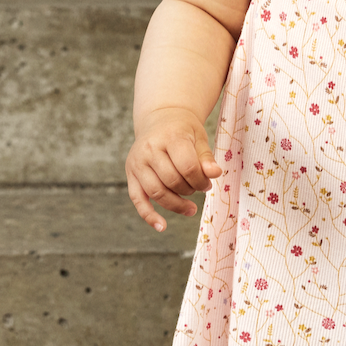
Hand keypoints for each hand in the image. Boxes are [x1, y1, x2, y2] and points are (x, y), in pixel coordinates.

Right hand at [125, 107, 222, 231]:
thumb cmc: (183, 130)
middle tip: (201, 189)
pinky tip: (162, 226)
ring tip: (191, 208)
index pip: (187, 167)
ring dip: (176, 204)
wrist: (160, 118)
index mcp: (169, 137)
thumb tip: (215, 174)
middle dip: (190, 190)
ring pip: (156, 192)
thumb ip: (205, 157)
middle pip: (172, 181)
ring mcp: (137, 162)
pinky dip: (149, 215)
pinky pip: (137, 199)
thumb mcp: (199, 137)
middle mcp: (149, 149)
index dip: (201, 180)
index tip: (208, 183)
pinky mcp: (130, 173)